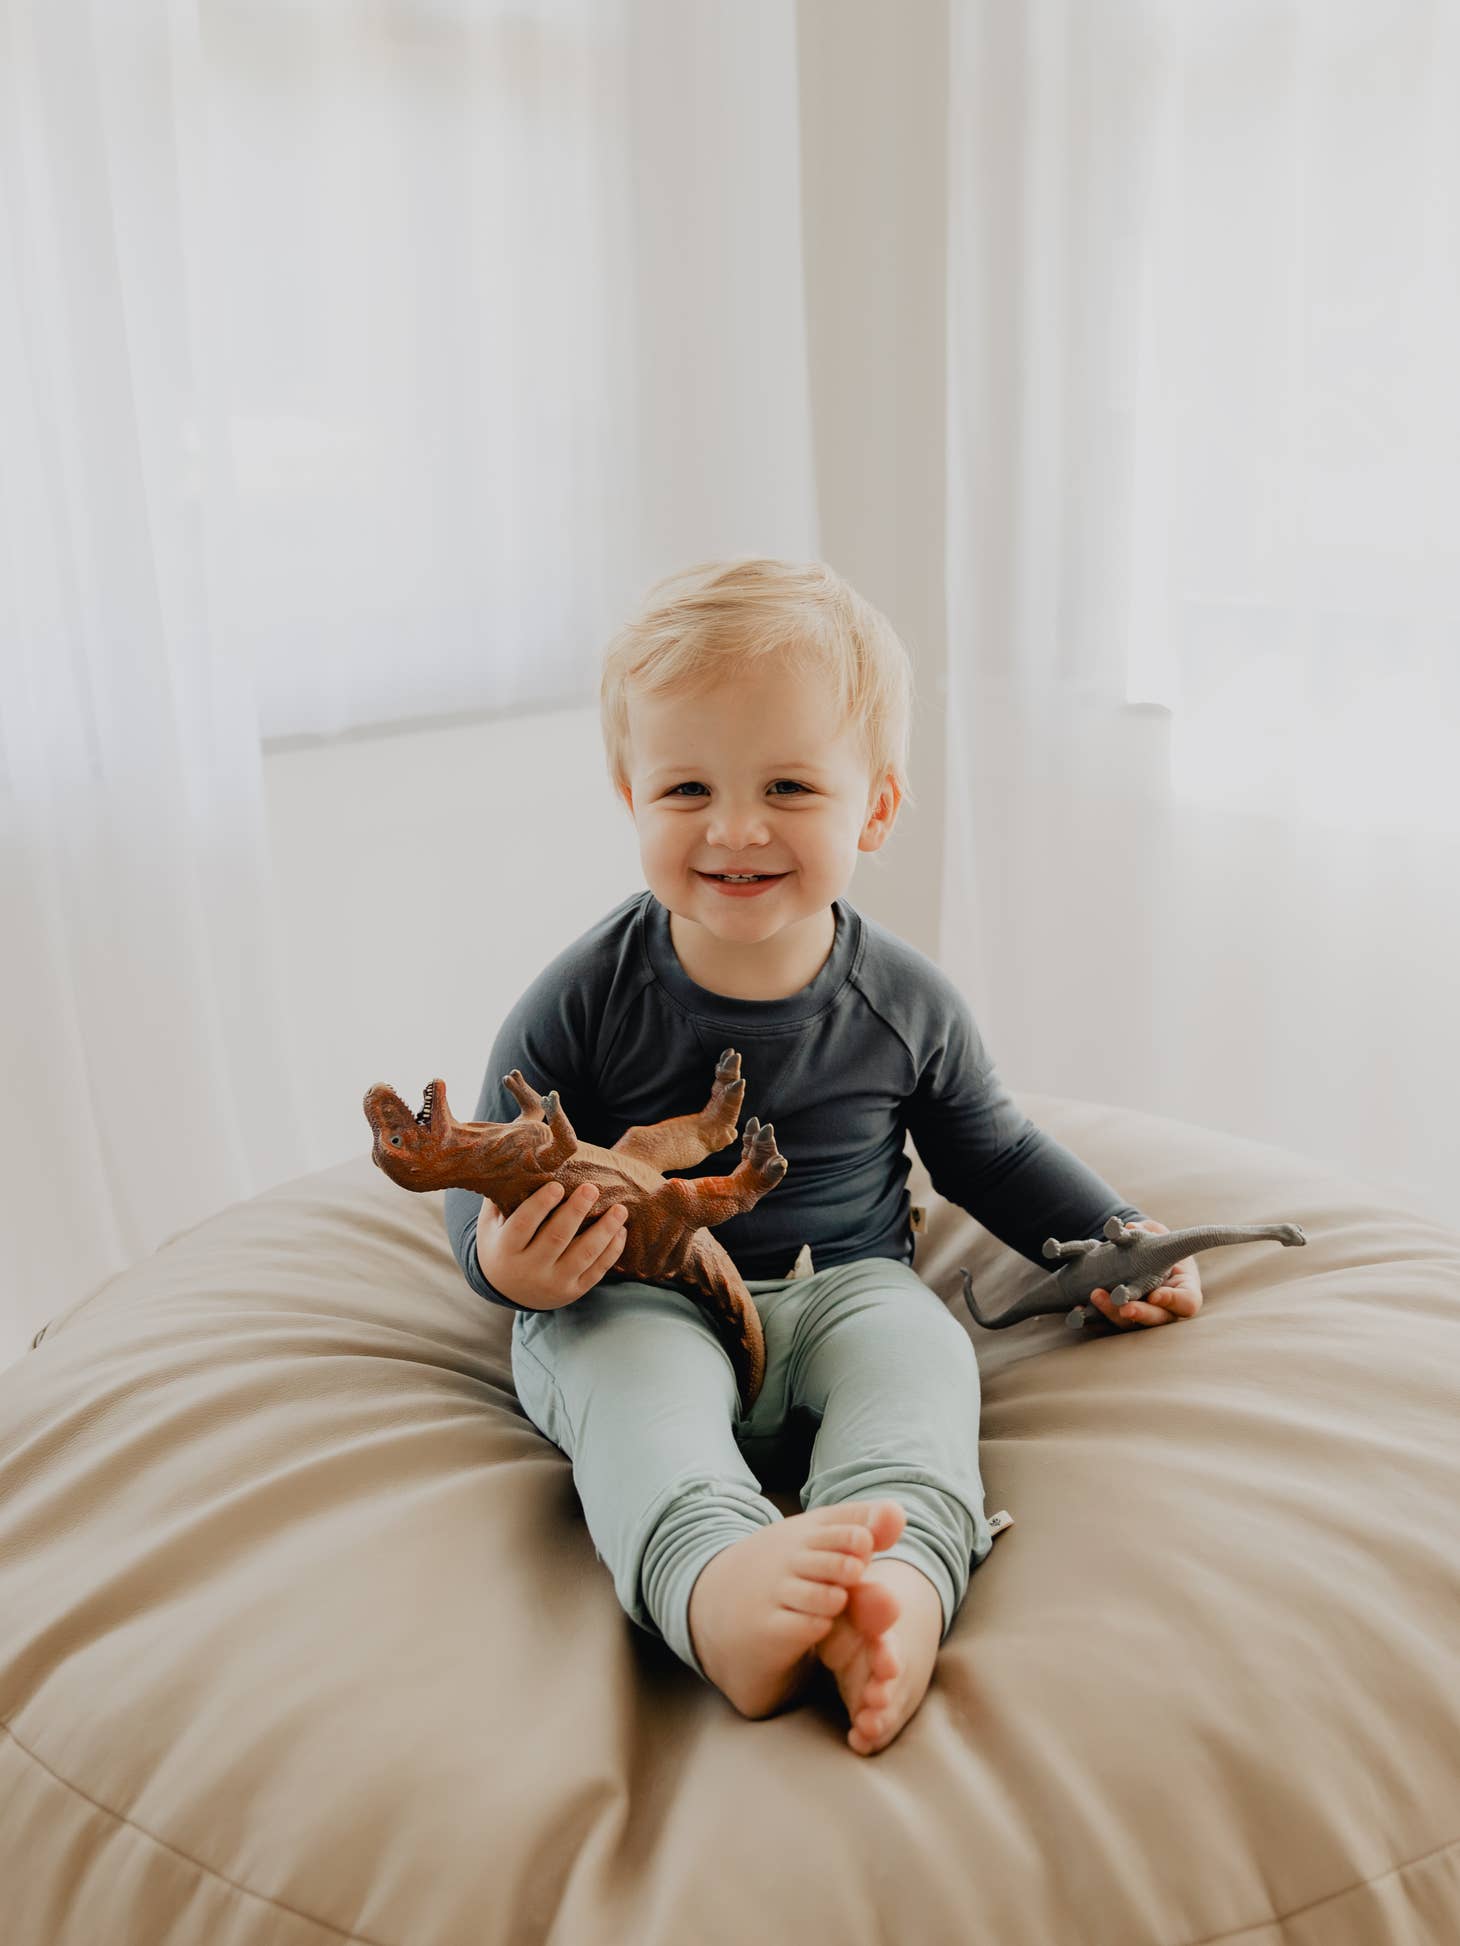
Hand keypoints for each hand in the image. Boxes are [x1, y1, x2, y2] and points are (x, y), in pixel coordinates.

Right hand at [475, 1180, 627, 1309]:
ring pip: (582, 1256)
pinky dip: (612, 1251)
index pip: (522, 1225)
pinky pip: (596, 1271)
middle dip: (576, 1212)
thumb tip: (514, 1161)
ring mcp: (552, 1284)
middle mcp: (529, 1270)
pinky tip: (620, 1231)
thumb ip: (499, 1198)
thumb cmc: (500, 1244)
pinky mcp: (572, 1291)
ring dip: (604, 1231)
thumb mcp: (490, 1224)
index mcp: (506, 1250)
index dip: (540, 1205)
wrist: (506, 1291)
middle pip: (556, 1238)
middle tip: (592, 1188)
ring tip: (620, 1209)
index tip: (557, 1185)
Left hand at [1087, 1219, 1203, 1328]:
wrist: (1138, 1256)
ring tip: (1096, 1296)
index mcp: (1183, 1289)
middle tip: (1125, 1308)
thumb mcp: (1157, 1233)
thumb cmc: (1157, 1245)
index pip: (1186, 1302)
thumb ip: (1149, 1231)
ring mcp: (1141, 1316)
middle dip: (1140, 1314)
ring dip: (1112, 1313)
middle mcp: (1164, 1309)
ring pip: (1130, 1324)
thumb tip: (1130, 1228)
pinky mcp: (1118, 1319)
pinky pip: (1106, 1325)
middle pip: (1157, 1319)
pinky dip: (1092, 1319)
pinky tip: (1079, 1311)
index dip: (1173, 1301)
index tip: (1156, 1295)